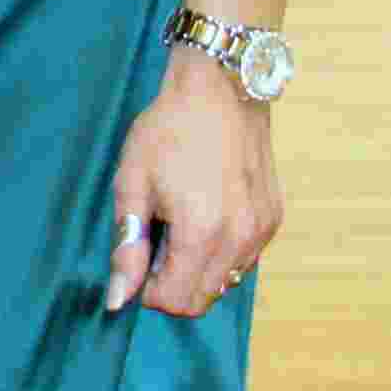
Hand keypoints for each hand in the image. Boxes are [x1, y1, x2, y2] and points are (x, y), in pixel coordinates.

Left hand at [103, 70, 280, 320]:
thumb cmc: (168, 130)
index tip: (139, 255)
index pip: (174, 301)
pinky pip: (244, 260)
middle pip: (201, 300)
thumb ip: (127, 248)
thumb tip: (117, 301)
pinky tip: (208, 216)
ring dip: (198, 271)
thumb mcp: (132, 184)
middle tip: (158, 241)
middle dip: (172, 285)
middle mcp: (239, 238)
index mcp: (201, 232)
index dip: (147, 289)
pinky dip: (221, 254)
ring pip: (224, 283)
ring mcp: (261, 230)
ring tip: (182, 224)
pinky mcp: (273, 219)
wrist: (220, 88)